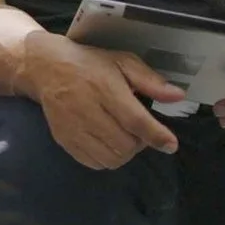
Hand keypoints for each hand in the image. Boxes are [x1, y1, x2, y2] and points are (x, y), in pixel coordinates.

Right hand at [23, 34, 185, 170]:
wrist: (46, 68)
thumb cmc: (90, 64)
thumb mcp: (123, 62)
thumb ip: (150, 81)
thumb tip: (178, 96)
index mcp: (105, 88)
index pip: (134, 120)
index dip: (155, 135)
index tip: (170, 144)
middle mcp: (87, 110)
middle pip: (124, 145)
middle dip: (140, 143)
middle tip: (139, 131)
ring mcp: (73, 128)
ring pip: (110, 158)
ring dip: (125, 153)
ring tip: (124, 137)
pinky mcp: (64, 139)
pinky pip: (93, 163)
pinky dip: (107, 159)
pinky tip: (108, 143)